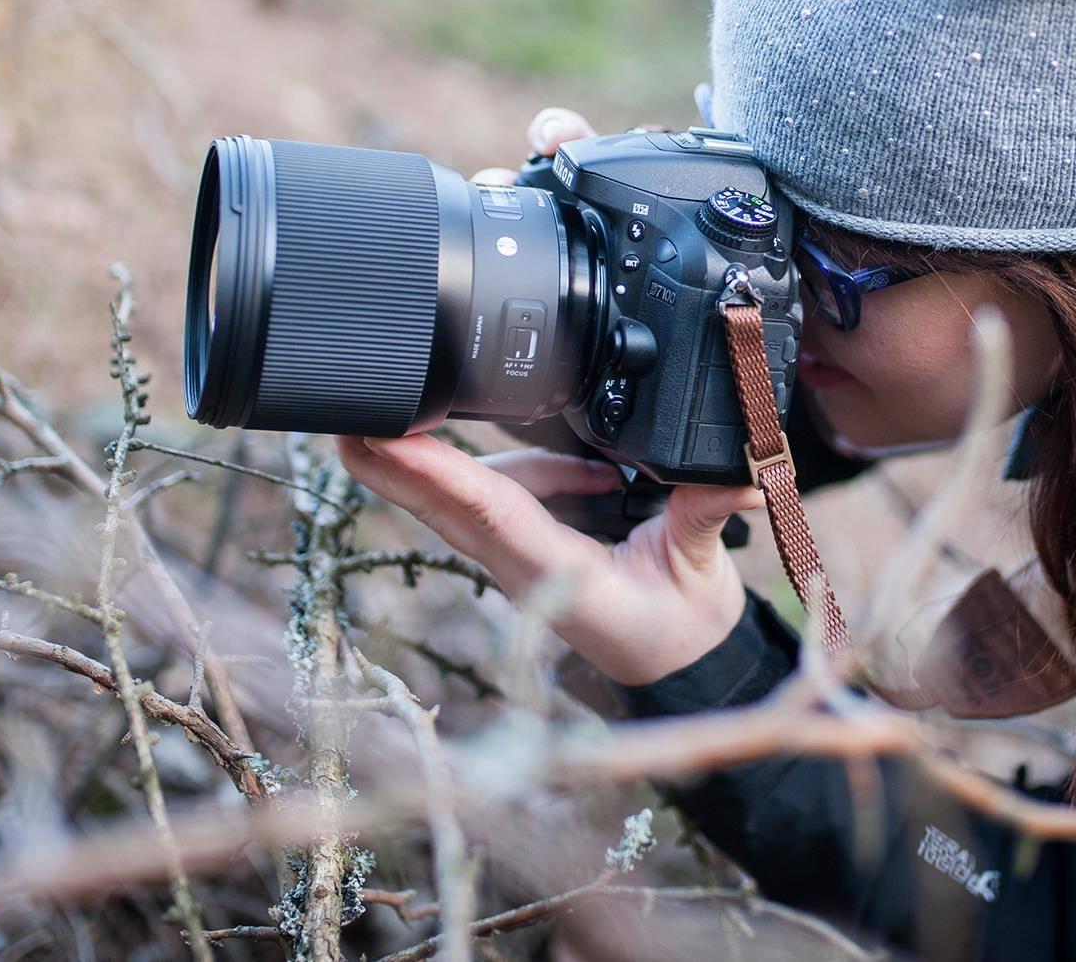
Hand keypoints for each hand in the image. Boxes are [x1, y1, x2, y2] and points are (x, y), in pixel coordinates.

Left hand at [343, 103, 751, 687]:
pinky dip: (528, 465)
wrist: (684, 668)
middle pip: (441, 504)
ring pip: (469, 492)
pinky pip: (505, 493)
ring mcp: (519, 556)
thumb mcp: (700, 575)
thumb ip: (705, 519)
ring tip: (440, 408)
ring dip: (449, 453)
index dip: (435, 472)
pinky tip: (586, 465)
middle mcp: (522, 563)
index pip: (485, 512)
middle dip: (388, 461)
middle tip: (341, 415)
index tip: (388, 435)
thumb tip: (734, 476)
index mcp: (556, 572)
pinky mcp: (530, 545)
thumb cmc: (681, 627)